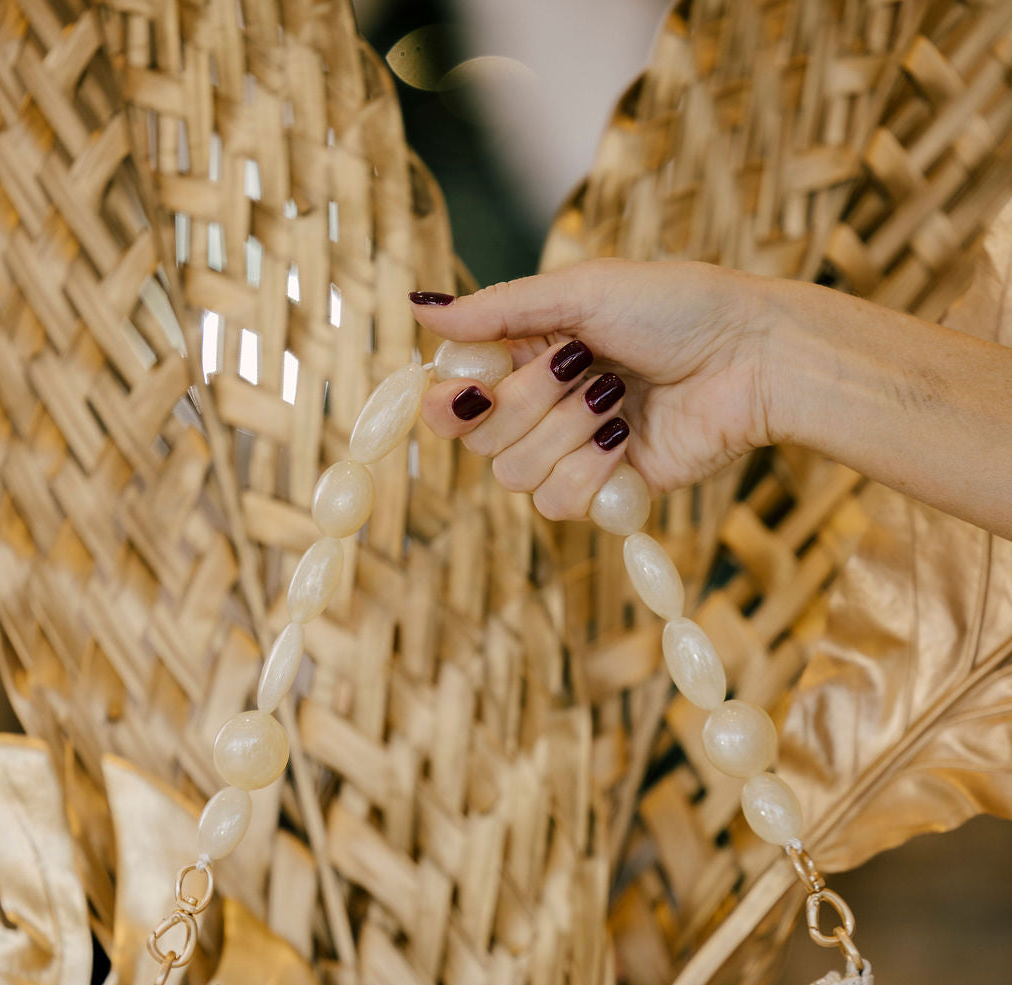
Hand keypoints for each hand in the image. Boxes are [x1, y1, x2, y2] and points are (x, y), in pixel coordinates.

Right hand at [410, 259, 775, 517]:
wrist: (753, 359)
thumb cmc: (678, 308)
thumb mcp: (581, 293)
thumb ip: (497, 310)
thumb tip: (419, 306)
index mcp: (529, 355)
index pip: (454, 397)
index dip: (449, 402)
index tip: (469, 390)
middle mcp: (543, 407)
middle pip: (481, 441)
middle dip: (527, 403)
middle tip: (582, 363)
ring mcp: (574, 453)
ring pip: (517, 476)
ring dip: (565, 433)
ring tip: (617, 397)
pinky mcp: (608, 492)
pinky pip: (559, 504)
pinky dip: (590, 470)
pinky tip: (627, 438)